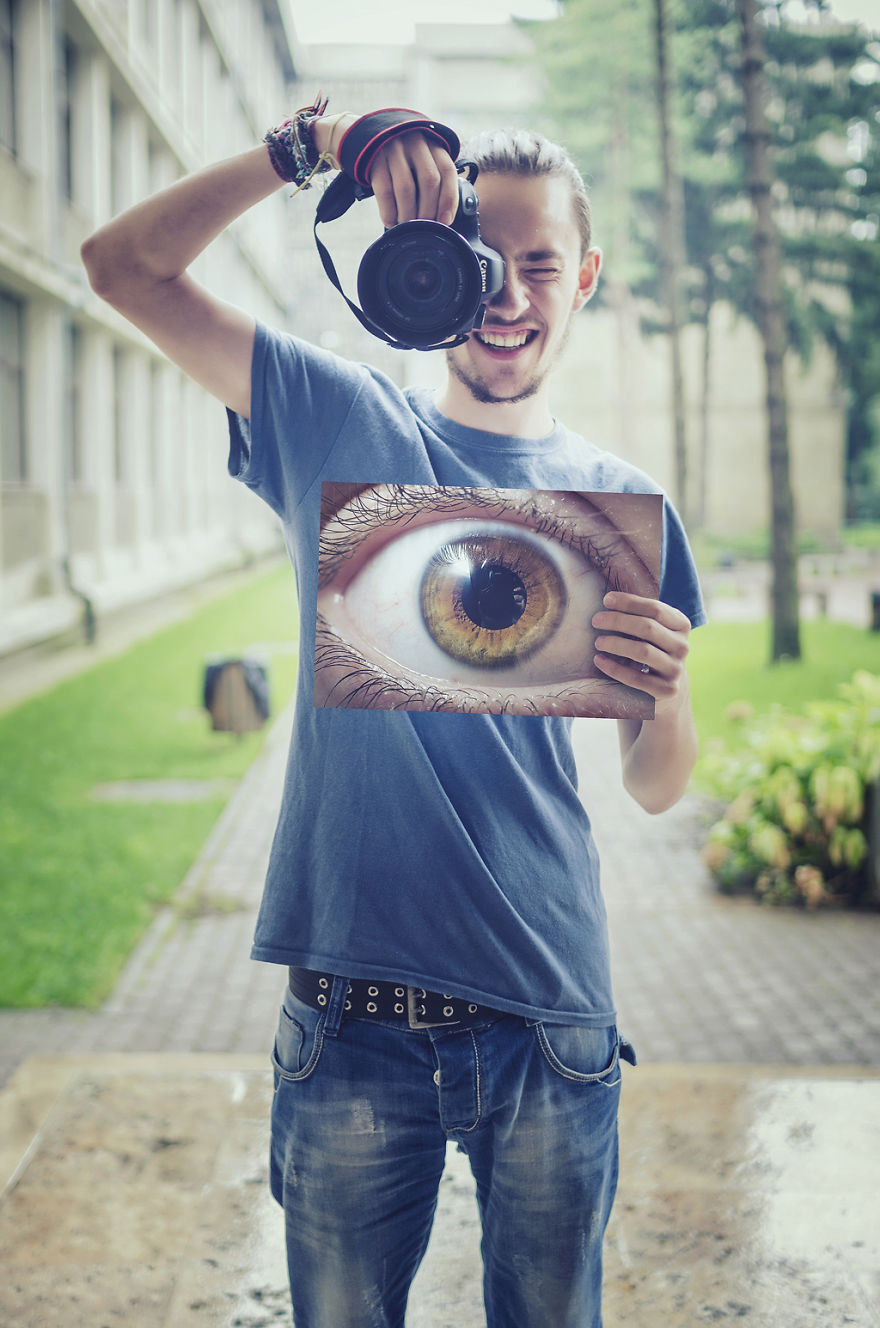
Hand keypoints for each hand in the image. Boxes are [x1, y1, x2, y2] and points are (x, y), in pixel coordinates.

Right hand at [313, 114, 458, 227]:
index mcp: (431, 142)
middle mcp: (414, 142)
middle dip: (428, 211)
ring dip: (408, 214)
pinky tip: (390, 221)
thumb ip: (433, 179)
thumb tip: (443, 218)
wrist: (361, 137)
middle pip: (429, 180)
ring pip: (406, 187)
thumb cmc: (398, 158)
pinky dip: (389, 211)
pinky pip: (384, 191)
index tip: (445, 221)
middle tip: (423, 228)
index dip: (448, 199)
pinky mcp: (374, 160)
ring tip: (407, 227)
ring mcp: (393, 149)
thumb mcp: (419, 158)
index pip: (447, 170)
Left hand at [592, 591, 691, 712]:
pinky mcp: (666, 690)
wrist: (668, 688)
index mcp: (681, 625)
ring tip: (597, 642)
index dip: (629, 602)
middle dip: (618, 621)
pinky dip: (614, 668)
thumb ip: (639, 614)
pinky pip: (636, 678)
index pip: (656, 609)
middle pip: (648, 628)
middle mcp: (683, 647)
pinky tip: (599, 660)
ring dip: (616, 644)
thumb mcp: (654, 630)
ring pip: (643, 651)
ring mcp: (676, 669)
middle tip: (596, 620)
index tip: (606, 600)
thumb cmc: (652, 649)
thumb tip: (608, 598)